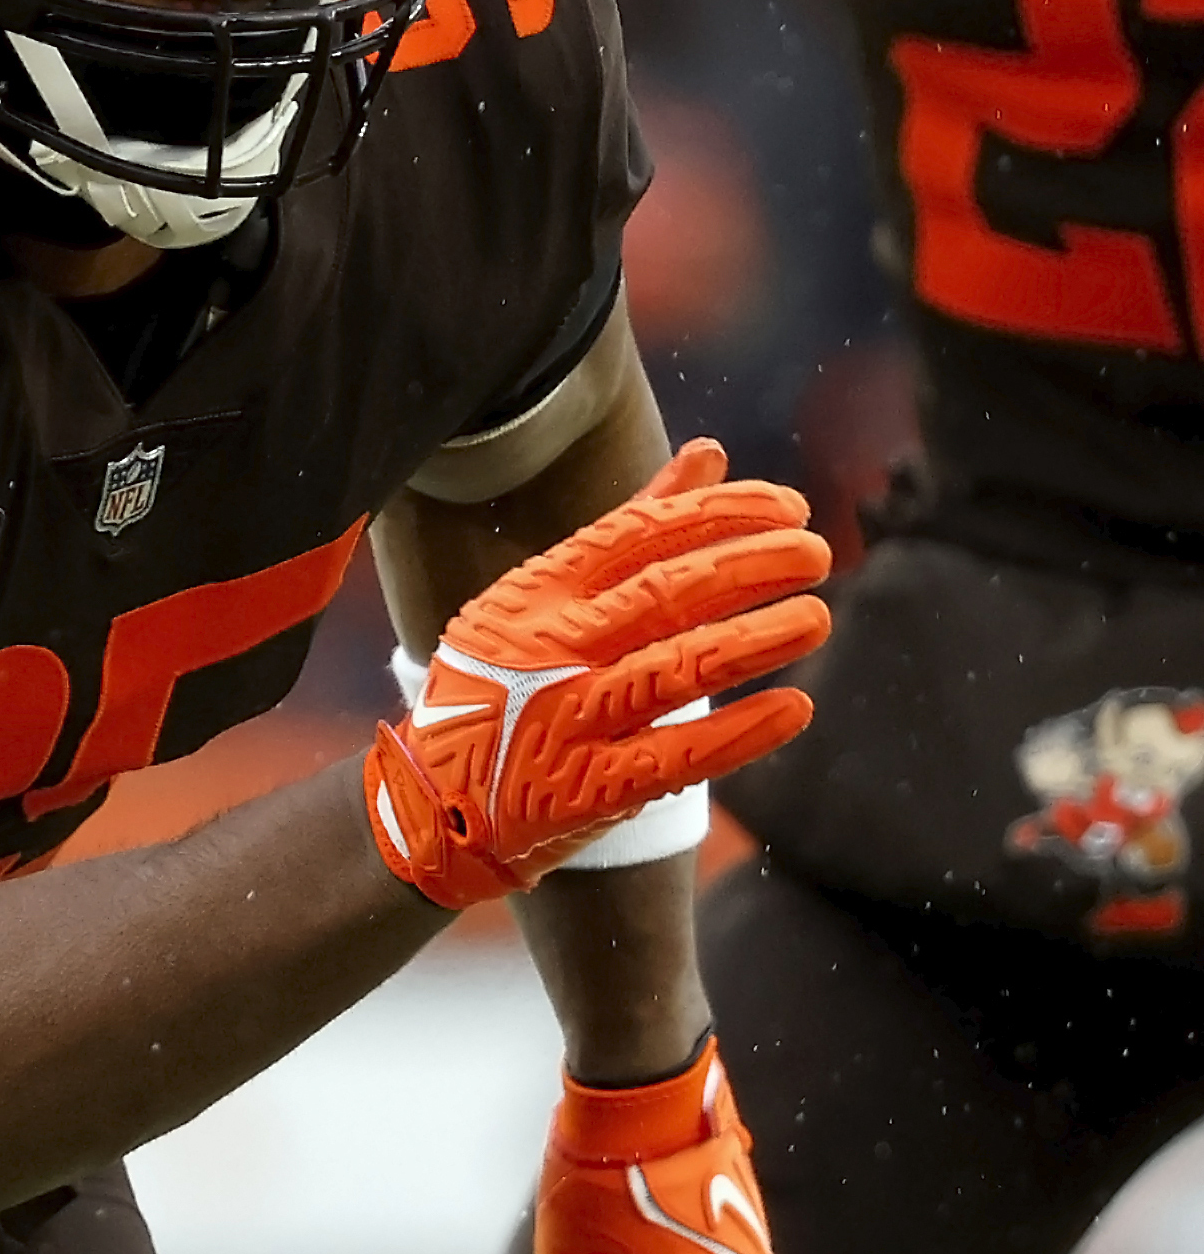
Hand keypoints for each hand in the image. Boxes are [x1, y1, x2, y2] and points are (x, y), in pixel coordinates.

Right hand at [363, 440, 829, 909]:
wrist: (437, 801)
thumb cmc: (506, 681)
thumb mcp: (544, 596)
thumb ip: (632, 525)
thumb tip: (710, 453)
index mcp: (536, 591)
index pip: (637, 533)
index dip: (719, 514)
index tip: (789, 507)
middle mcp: (548, 647)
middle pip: (663, 594)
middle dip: (749, 566)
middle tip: (816, 554)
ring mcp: (565, 717)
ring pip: (676, 669)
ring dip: (755, 641)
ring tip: (816, 618)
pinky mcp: (586, 789)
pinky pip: (676, 756)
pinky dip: (739, 733)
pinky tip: (795, 708)